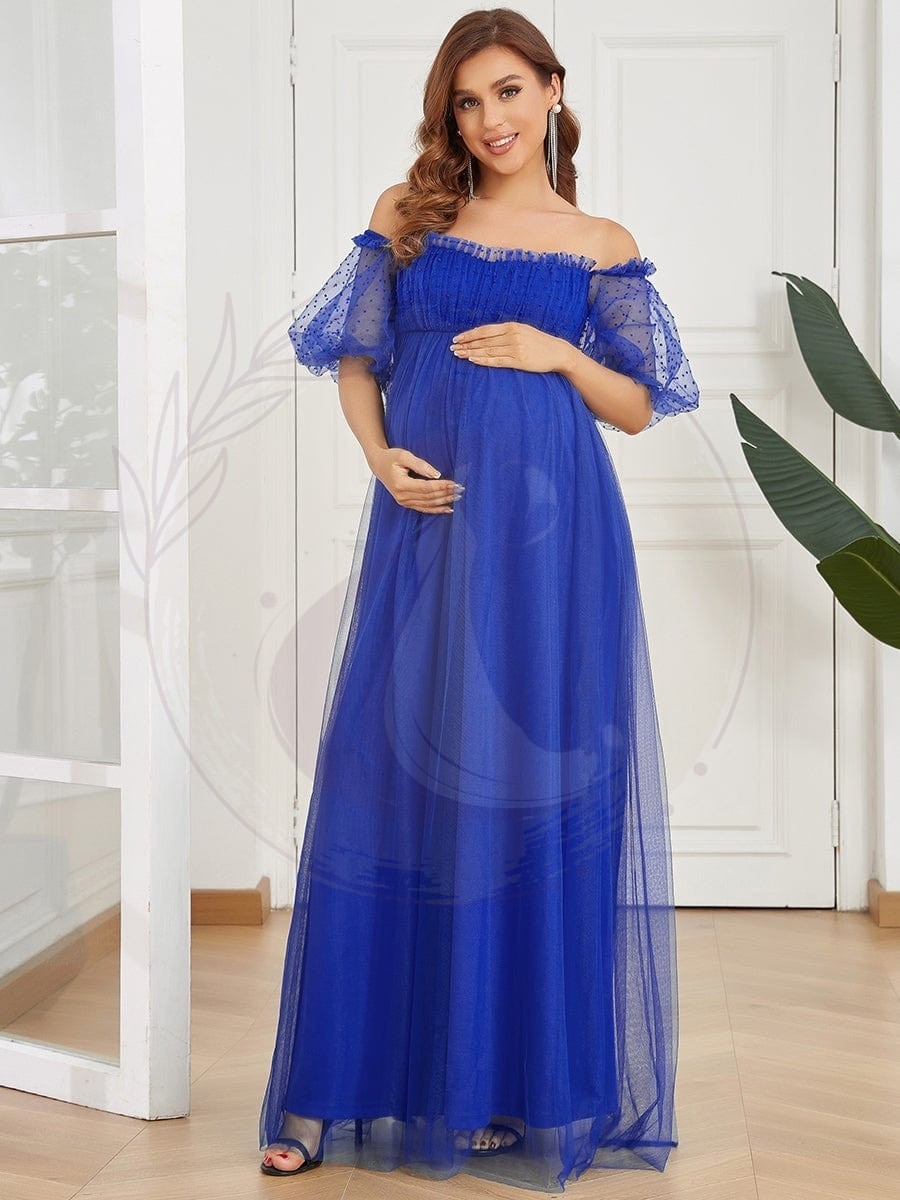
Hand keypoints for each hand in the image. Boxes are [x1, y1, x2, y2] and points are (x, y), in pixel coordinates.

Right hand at [367, 446, 462, 514]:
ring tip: (457, 497)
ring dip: (443, 502)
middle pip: (428, 497)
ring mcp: (403, 501)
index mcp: (400, 484)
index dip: (441, 486)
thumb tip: (436, 474)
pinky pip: (423, 509)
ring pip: (427, 504)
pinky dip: (436, 509)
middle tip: (460, 489)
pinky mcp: (406, 503)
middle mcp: (402, 496)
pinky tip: (447, 508)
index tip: (454, 483)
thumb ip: (420, 464)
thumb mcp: (404, 455)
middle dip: (445, 494)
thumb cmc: (390, 457)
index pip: (425, 487)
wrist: (378, 464)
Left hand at [450, 321, 573, 373]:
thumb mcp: (523, 331)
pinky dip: (483, 360)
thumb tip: (487, 336)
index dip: (469, 334)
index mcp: (511, 326)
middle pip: (483, 340)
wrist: (558, 352)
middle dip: (466, 344)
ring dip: (471, 353)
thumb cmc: (539, 343)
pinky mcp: (519, 361)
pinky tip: (473, 360)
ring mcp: (515, 348)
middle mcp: (512, 335)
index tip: (457, 338)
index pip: (485, 330)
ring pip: (488, 350)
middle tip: (452, 349)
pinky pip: (497, 361)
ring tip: (458, 355)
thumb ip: (506, 332)